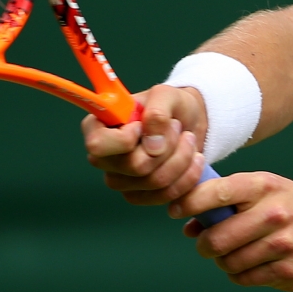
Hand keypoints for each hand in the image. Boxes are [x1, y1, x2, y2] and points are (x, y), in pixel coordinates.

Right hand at [81, 84, 208, 205]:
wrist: (189, 122)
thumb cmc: (170, 105)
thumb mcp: (166, 95)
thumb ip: (157, 112)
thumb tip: (152, 146)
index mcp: (97, 128)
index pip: (98, 145)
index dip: (125, 140)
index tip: (143, 126)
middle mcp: (104, 157)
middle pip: (134, 166)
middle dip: (166, 146)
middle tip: (177, 127)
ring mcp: (120, 180)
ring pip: (153, 182)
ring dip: (181, 159)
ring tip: (188, 139)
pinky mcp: (139, 195)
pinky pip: (163, 196)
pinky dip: (186, 178)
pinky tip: (195, 159)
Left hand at [171, 172, 292, 291]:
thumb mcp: (267, 191)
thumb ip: (228, 201)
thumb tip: (189, 227)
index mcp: (266, 186)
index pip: (218, 192)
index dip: (190, 203)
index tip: (176, 211)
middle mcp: (275, 214)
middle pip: (218, 238)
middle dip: (205, 244)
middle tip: (207, 244)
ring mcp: (284, 245)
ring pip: (229, 262)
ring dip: (224, 261)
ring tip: (233, 254)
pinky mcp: (289, 272)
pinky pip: (245, 279)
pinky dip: (240, 274)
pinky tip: (251, 264)